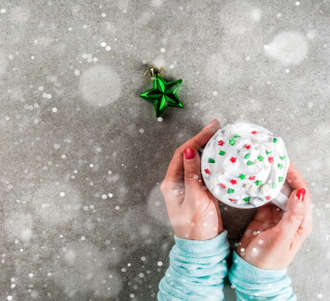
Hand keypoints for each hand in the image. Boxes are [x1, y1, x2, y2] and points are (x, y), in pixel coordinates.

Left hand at [161, 119, 222, 239]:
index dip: (196, 138)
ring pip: (198, 162)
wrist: (201, 247)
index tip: (211, 129)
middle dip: (203, 140)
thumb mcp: (195, 199)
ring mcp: (188, 186)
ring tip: (222, 138)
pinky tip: (223, 157)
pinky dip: (214, 162)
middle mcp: (178, 182)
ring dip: (209, 149)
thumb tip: (191, 151)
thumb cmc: (195, 227)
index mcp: (172, 183)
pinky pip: (205, 172)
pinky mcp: (199, 192)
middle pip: (190, 154)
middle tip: (219, 129)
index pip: (183, 153)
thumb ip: (192, 175)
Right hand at [237, 163, 311, 268]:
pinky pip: (264, 198)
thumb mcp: (282, 237)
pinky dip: (260, 189)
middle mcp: (291, 216)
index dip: (295, 177)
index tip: (284, 164)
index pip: (302, 193)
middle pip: (290, 190)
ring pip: (277, 192)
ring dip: (271, 180)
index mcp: (301, 222)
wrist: (251, 271)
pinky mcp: (263, 216)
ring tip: (262, 166)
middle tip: (271, 160)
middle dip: (283, 174)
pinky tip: (254, 181)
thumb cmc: (269, 259)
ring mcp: (277, 216)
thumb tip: (301, 193)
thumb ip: (292, 216)